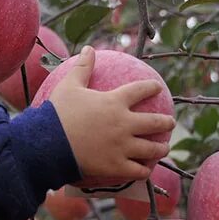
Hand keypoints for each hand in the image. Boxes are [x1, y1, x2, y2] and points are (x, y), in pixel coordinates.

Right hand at [48, 46, 175, 180]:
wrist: (48, 144)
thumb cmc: (57, 113)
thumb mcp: (69, 86)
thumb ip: (82, 67)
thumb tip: (88, 48)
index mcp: (114, 102)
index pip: (140, 90)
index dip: (151, 88)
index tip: (157, 88)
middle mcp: (124, 124)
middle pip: (155, 122)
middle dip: (166, 122)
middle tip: (170, 123)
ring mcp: (122, 147)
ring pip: (152, 149)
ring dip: (161, 148)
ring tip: (164, 148)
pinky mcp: (116, 166)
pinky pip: (138, 170)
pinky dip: (144, 170)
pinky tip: (145, 170)